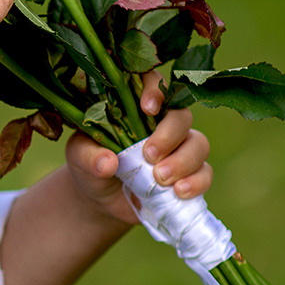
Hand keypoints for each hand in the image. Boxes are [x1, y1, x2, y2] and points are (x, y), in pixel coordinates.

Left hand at [64, 72, 212, 226]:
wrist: (101, 200)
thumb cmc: (91, 166)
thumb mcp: (80, 158)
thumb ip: (90, 157)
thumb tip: (107, 163)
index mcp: (136, 108)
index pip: (154, 84)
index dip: (156, 90)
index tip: (147, 108)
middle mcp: (163, 124)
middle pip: (182, 116)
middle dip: (169, 135)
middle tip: (149, 155)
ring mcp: (180, 149)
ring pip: (198, 144)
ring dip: (183, 161)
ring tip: (160, 179)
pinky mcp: (190, 175)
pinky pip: (205, 174)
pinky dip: (196, 182)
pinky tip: (178, 192)